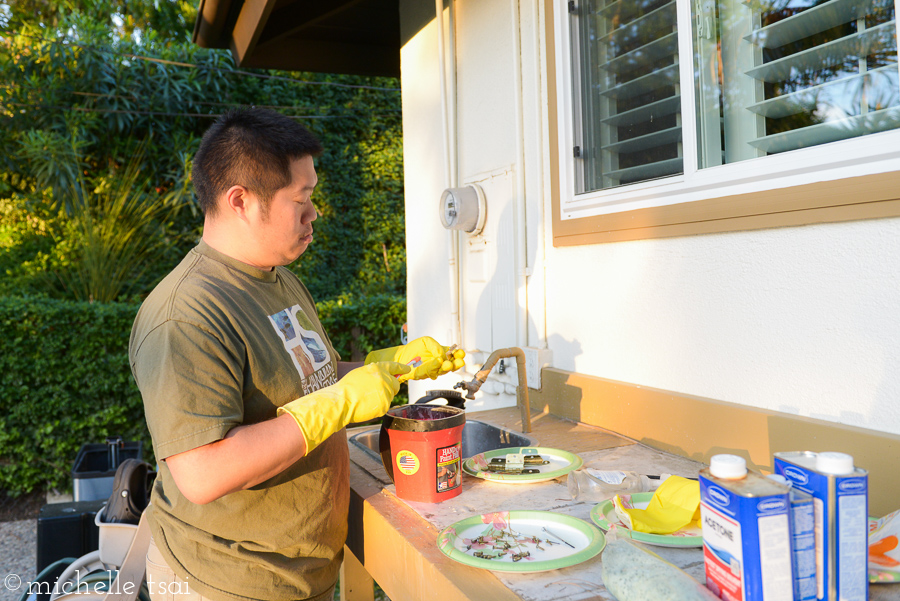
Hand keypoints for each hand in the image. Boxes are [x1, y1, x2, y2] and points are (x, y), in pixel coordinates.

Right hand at [277, 362, 409, 453]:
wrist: (342, 401)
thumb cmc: (347, 387)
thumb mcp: (361, 373)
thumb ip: (375, 373)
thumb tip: (383, 376)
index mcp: (379, 369)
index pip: (394, 366)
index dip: (402, 368)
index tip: (408, 368)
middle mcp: (385, 379)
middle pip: (396, 384)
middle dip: (391, 388)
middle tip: (379, 391)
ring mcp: (386, 392)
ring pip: (390, 396)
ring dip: (383, 397)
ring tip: (368, 399)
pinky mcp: (385, 404)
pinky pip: (385, 406)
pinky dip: (379, 407)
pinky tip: (368, 405)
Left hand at [365, 336, 465, 381]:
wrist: (401, 355)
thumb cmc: (414, 348)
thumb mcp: (427, 341)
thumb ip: (436, 346)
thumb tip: (442, 355)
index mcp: (442, 355)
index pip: (453, 356)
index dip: (458, 356)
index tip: (461, 353)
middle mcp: (439, 364)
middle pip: (450, 366)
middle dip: (455, 364)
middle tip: (459, 362)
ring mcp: (432, 371)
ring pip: (440, 371)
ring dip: (445, 367)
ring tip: (447, 363)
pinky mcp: (423, 375)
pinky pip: (429, 372)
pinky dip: (433, 368)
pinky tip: (437, 363)